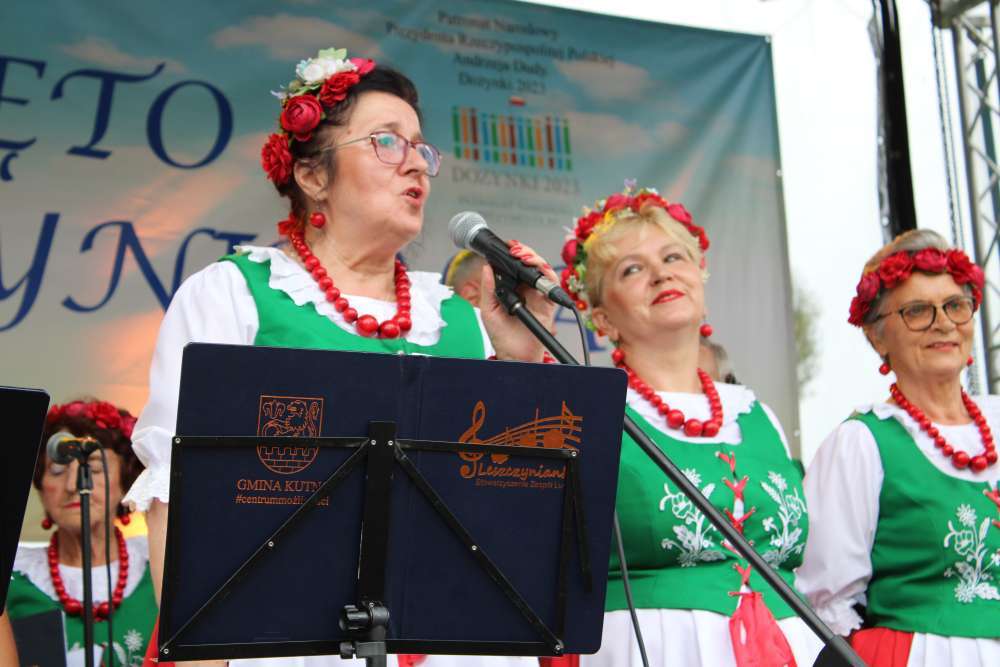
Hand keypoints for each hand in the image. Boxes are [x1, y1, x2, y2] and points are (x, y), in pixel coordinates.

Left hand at [480, 240, 557, 361]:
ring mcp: (538, 296)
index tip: (508, 247)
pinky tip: (537, 270)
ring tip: (523, 256)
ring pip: (542, 270)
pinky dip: (547, 275)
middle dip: (525, 252)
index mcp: (512, 288)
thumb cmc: (501, 336)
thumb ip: (488, 288)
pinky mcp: (548, 304)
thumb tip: (486, 268)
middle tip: (515, 250)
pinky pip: (552, 286)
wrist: (513, 355)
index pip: (515, 266)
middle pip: (530, 264)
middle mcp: (526, 290)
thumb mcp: (488, 309)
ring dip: (535, 259)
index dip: (513, 254)